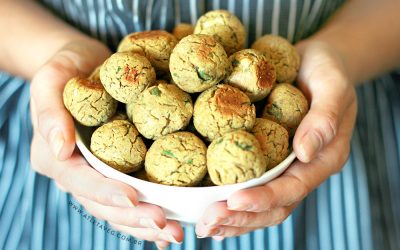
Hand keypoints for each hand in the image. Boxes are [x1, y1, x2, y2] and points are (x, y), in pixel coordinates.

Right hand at [29, 39, 183, 247]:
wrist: (84, 64)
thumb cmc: (66, 66)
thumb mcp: (51, 78)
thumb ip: (49, 111)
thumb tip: (60, 151)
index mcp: (54, 155)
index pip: (78, 179)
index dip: (105, 192)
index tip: (133, 200)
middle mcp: (76, 171)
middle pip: (102, 203)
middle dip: (135, 217)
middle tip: (166, 226)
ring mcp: (97, 173)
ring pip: (119, 208)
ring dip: (146, 224)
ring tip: (175, 233)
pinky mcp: (117, 167)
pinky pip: (132, 194)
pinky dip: (149, 211)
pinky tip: (171, 225)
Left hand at [195, 40, 356, 238]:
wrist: (316, 62)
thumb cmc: (327, 70)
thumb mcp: (333, 85)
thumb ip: (324, 118)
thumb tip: (304, 152)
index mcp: (323, 157)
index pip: (294, 188)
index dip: (265, 198)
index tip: (234, 201)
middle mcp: (302, 168)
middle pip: (275, 206)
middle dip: (242, 217)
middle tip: (209, 222)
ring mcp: (283, 165)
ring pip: (261, 202)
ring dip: (233, 218)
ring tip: (204, 225)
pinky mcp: (267, 156)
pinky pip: (250, 183)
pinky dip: (230, 201)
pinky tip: (208, 208)